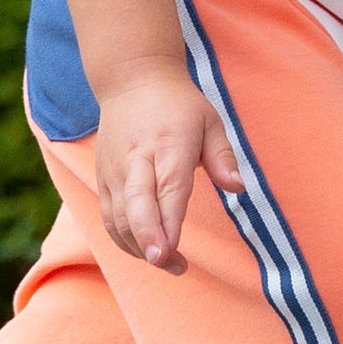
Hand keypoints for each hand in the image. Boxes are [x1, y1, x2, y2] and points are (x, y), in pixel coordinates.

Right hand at [92, 63, 242, 271]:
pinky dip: (124, 239)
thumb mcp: (210, 120)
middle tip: (165, 262)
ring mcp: (114, 170)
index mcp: (168, 144)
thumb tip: (239, 187)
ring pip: (118, 217)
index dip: (167, 222)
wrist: (133, 80)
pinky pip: (109, 217)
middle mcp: (136, 159)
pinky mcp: (103, 178)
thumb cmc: (179, 105)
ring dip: (138, 246)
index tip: (171, 250)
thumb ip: (223, 156)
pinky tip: (146, 251)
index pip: (167, 188)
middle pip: (135, 206)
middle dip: (147, 239)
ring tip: (168, 263)